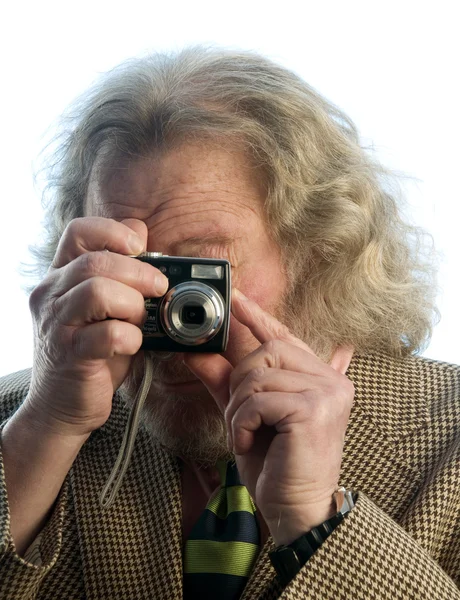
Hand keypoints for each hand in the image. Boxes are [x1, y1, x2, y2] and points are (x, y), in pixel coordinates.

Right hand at [25, 217, 168, 438]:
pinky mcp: (70, 356)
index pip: (78, 231)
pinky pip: (108, 334)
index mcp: (60, 277)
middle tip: (159, 289)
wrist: (61, 407)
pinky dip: (131, 338)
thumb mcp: (105, 308)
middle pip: (96, 260)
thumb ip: (119, 273)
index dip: (113, 231)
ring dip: (133, 304)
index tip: (140, 248)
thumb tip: (141, 233)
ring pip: (98, 290)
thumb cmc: (90, 353)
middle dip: (140, 272)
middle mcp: (51, 295)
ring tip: (139, 320)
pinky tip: (132, 345)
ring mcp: (57, 325)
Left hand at [184, 289, 353, 545]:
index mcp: (318, 376)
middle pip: (266, 352)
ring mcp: (327, 393)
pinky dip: (242, 422)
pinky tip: (248, 442)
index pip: (284, 336)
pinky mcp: (314, 410)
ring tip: (246, 434)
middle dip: (241, 384)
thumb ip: (225, 381)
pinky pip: (259, 400)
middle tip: (240, 417)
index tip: (234, 296)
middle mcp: (330, 379)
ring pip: (259, 375)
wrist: (295, 506)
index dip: (257, 316)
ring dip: (239, 408)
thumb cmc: (275, 460)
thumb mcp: (245, 413)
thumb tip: (195, 352)